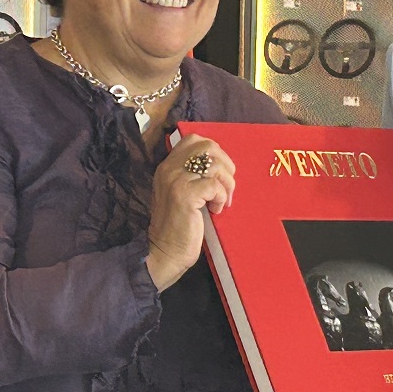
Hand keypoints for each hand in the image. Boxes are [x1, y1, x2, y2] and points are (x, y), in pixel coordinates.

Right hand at [146, 136, 235, 290]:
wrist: (165, 251)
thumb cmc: (179, 225)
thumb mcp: (183, 193)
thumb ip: (194, 176)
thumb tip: (222, 165)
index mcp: (168, 165)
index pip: (195, 140)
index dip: (215, 152)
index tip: (220, 173)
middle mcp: (169, 168)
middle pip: (208, 146)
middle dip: (226, 165)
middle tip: (226, 186)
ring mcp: (176, 180)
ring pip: (214, 164)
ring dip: (226, 183)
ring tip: (222, 200)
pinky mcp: (184, 195)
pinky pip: (214, 186)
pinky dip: (221, 197)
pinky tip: (216, 210)